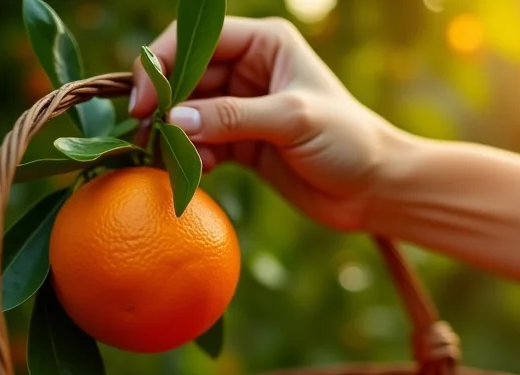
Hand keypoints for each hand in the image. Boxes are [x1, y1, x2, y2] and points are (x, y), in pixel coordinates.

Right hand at [131, 16, 401, 230]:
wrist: (373, 189)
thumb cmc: (347, 141)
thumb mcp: (292, 120)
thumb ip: (233, 118)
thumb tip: (173, 121)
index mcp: (264, 45)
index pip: (197, 41)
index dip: (164, 65)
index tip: (146, 102)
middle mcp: (249, 72)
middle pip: (188, 79)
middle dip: (166, 107)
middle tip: (149, 136)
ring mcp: (244, 110)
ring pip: (192, 116)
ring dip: (177, 137)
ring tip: (172, 159)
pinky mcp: (244, 145)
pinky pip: (205, 146)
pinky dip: (195, 157)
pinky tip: (200, 171)